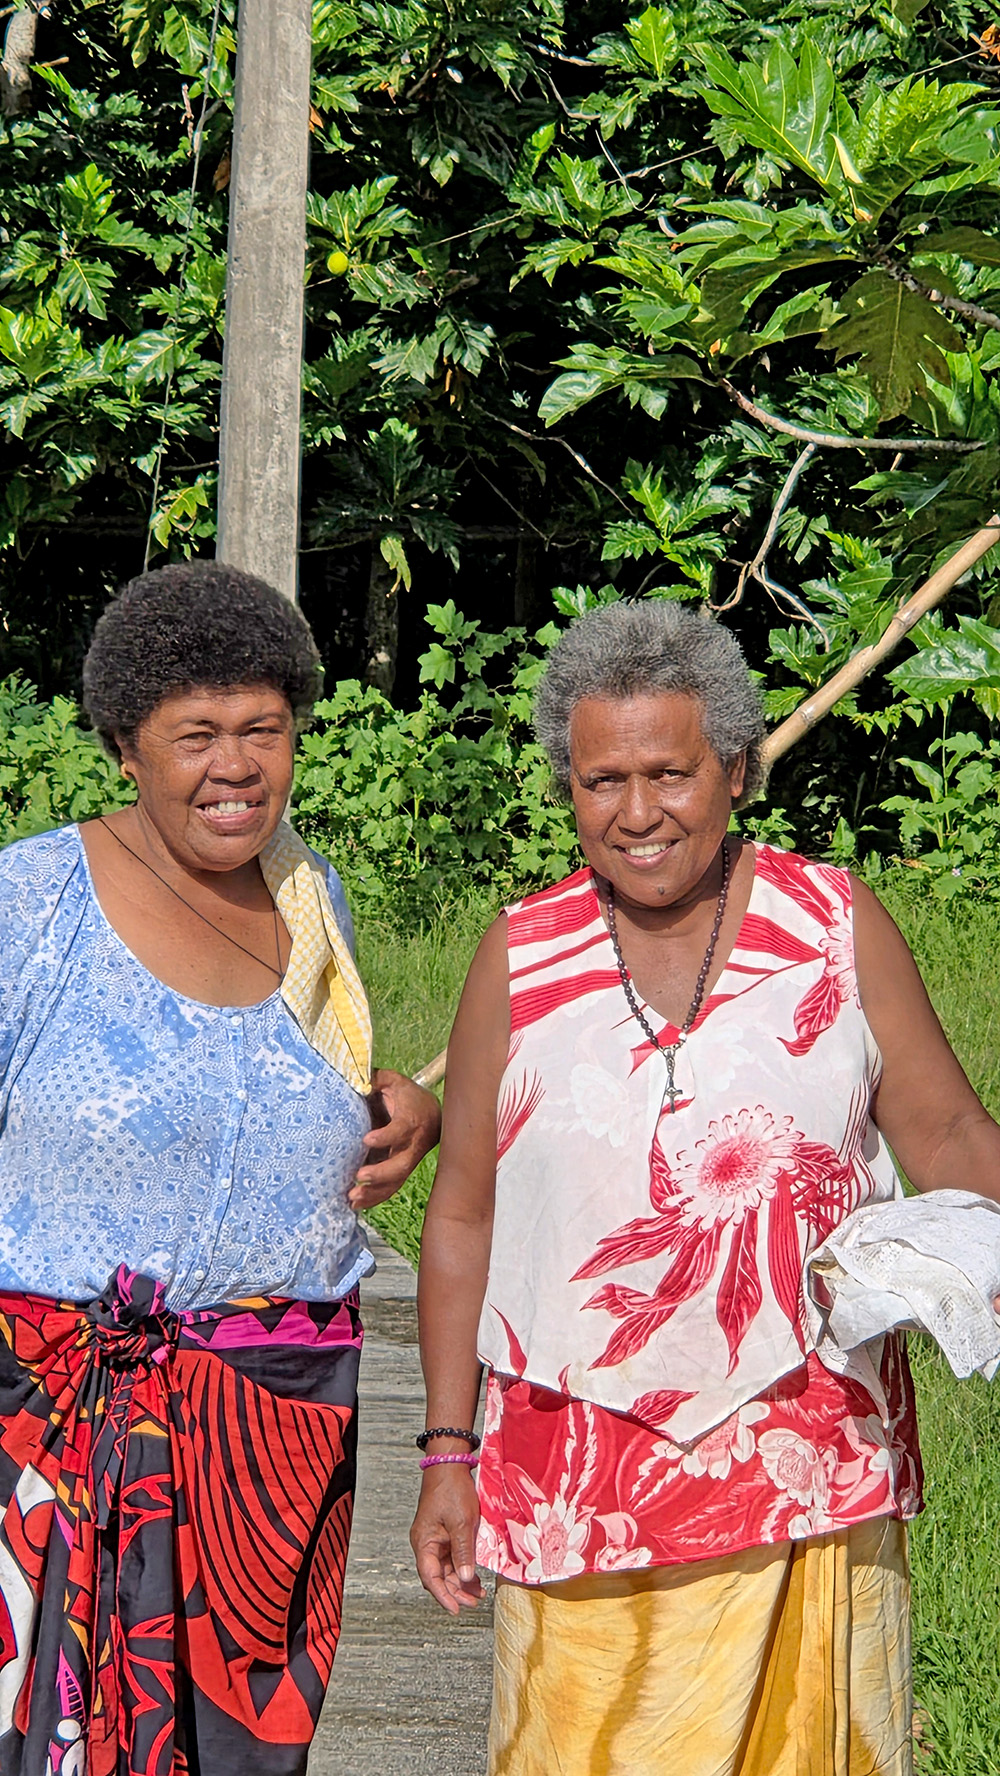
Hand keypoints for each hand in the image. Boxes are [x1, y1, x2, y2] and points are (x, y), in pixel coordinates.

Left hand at [349, 1069, 441, 1209]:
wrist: (430, 1111)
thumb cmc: (405, 1095)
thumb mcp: (392, 1080)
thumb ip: (374, 1078)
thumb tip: (355, 1077)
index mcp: (412, 1118)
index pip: (402, 1129)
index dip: (387, 1136)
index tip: (367, 1139)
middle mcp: (414, 1143)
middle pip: (402, 1164)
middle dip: (381, 1173)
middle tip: (359, 1176)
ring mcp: (409, 1160)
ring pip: (396, 1181)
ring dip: (375, 1192)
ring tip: (353, 1196)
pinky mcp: (401, 1170)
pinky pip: (391, 1188)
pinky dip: (374, 1198)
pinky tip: (355, 1204)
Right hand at [410, 1467, 483, 1615]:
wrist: (450, 1464)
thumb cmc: (452, 1490)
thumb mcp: (461, 1523)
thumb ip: (463, 1552)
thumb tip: (466, 1579)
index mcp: (424, 1542)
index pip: (430, 1578)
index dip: (443, 1595)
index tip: (456, 1609)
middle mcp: (426, 1544)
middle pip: (438, 1576)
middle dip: (456, 1591)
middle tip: (474, 1603)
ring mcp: (435, 1539)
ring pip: (446, 1569)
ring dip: (461, 1582)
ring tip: (479, 1593)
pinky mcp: (444, 1533)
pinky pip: (452, 1558)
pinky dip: (463, 1568)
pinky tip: (475, 1576)